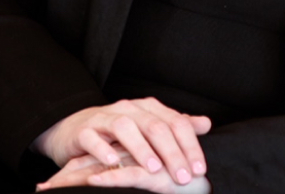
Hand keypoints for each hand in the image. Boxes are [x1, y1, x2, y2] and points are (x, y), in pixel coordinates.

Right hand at [32, 98, 210, 185]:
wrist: (77, 128)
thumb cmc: (119, 133)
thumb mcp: (150, 127)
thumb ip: (177, 126)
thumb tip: (207, 124)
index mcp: (148, 108)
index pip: (175, 122)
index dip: (189, 144)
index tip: (199, 169)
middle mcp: (129, 109)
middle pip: (154, 125)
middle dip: (171, 151)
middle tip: (182, 176)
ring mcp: (105, 118)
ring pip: (125, 127)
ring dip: (140, 148)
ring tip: (153, 169)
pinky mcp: (84, 130)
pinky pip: (93, 137)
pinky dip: (103, 148)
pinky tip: (114, 161)